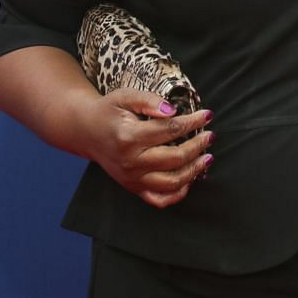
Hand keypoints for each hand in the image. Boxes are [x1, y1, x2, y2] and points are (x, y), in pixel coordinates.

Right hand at [76, 88, 213, 208]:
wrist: (86, 131)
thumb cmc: (108, 111)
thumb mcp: (125, 97)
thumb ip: (149, 101)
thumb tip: (172, 110)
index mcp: (129, 137)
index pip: (170, 130)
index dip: (193, 122)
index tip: (207, 115)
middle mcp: (131, 162)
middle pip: (175, 158)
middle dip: (198, 146)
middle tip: (210, 136)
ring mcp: (132, 179)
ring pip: (171, 182)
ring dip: (194, 171)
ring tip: (207, 157)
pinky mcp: (133, 188)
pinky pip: (158, 200)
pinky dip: (177, 194)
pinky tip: (189, 180)